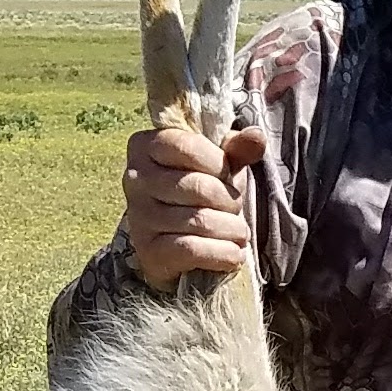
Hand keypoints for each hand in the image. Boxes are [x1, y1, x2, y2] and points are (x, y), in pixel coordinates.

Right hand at [122, 120, 264, 287]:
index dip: (220, 164)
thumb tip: (256, 136)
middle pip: (199, 187)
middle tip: (235, 210)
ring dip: (232, 230)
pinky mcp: (148, 250)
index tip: (227, 177)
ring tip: (239, 233)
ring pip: (200, 220)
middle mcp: (135, 179)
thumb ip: (236, 149)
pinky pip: (193, 249)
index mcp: (146, 145)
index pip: (189, 147)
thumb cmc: (198, 193)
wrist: (173, 244)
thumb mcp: (216, 165)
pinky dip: (223, 253)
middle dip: (230, 201)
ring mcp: (138, 216)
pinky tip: (234, 254)